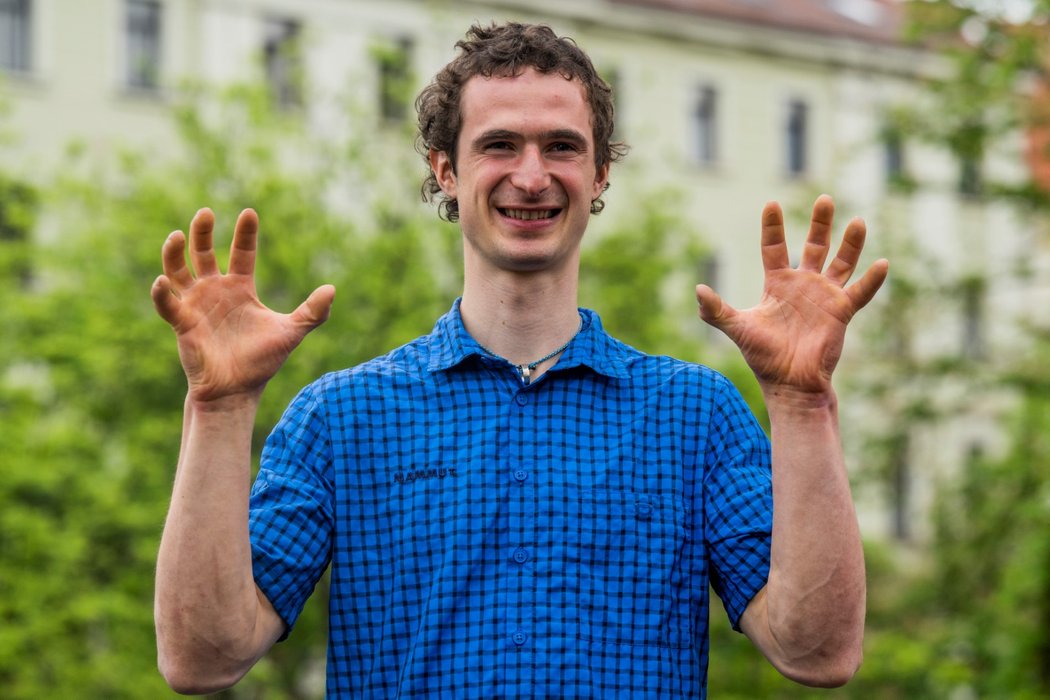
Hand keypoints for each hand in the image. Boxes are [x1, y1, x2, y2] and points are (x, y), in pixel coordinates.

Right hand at [150, 208, 334, 404]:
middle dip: (202, 232)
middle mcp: (215, 291)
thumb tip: (332, 289)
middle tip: (206, 212)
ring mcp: (196, 305)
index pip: (242, 253)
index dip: (245, 233)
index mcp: (240, 288)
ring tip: (175, 236)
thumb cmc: (261, 361)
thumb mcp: (291, 332)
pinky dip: (160, 293)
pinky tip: (160, 281)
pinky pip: (166, 304)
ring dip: (174, 253)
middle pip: (204, 253)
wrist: (237, 391)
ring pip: (178, 271)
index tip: (249, 212)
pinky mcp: (182, 323)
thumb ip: (312, 312)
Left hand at [696, 195, 887, 395]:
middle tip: (824, 198)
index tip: (771, 203)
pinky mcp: (841, 312)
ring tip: (858, 221)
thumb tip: (698, 290)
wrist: (789, 383)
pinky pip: (860, 293)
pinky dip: (871, 280)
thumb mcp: (737, 328)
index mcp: (778, 284)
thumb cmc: (763, 357)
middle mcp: (803, 285)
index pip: (774, 248)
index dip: (773, 227)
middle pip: (815, 246)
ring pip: (842, 263)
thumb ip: (716, 310)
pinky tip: (882, 263)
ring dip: (851, 243)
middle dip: (820, 223)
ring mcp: (825, 297)